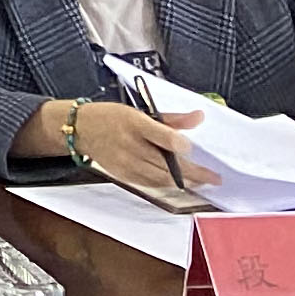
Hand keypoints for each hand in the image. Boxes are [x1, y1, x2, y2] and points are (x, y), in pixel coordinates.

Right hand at [68, 100, 211, 199]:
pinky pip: (151, 184)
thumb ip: (172, 118)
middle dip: (195, 173)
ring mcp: (126, 162)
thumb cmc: (111, 117)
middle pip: (168, 164)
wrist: (80, 128)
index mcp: (135, 123)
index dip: (182, 145)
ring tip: (200, 182)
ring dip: (184, 182)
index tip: (191, 148)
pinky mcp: (123, 174)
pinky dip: (167, 184)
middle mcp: (131, 144)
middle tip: (213, 178)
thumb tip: (198, 117)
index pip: (165, 138)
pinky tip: (178, 182)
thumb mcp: (140, 110)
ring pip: (162, 178)